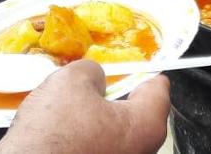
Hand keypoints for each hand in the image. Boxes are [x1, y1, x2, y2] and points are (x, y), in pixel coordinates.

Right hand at [0, 61, 169, 153]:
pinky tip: (58, 137)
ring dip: (93, 122)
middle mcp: (142, 150)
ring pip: (113, 134)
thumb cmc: (52, 137)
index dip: (139, 70)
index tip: (128, 65)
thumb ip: (91, 71)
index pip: (157, 86)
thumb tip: (93, 76)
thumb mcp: (70, 82)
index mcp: (147, 123)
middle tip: (89, 88)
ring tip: (65, 114)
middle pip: (135, 112)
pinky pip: (96, 151)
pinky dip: (81, 142)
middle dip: (112, 98)